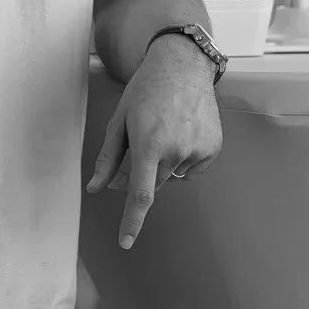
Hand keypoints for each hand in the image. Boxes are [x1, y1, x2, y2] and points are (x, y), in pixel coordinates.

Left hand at [84, 35, 221, 248]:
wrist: (183, 66)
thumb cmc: (145, 91)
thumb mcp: (120, 120)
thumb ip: (108, 158)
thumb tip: (96, 189)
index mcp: (148, 143)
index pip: (140, 194)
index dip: (132, 221)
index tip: (125, 243)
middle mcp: (176, 150)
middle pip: (153, 184)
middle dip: (141, 176)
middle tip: (138, 145)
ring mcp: (198, 149)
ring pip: (172, 176)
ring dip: (164, 163)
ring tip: (165, 128)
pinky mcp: (213, 148)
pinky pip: (191, 168)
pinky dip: (184, 158)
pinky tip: (182, 131)